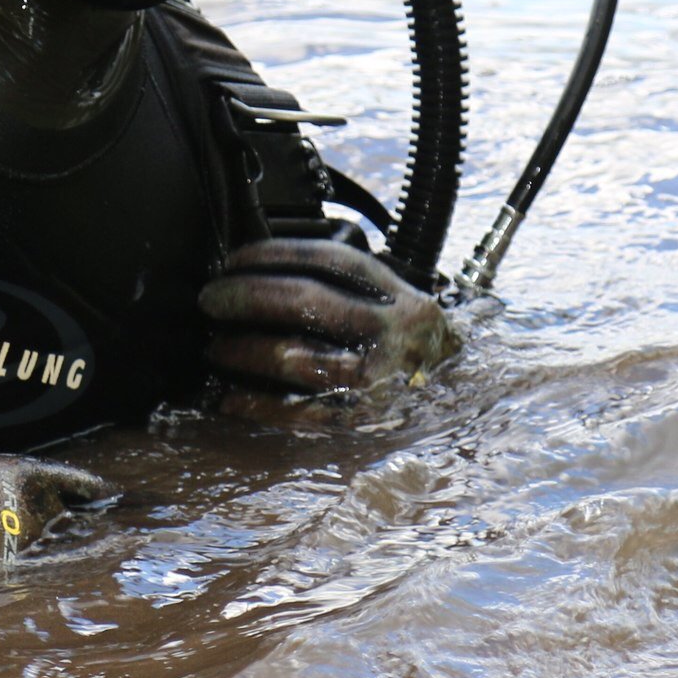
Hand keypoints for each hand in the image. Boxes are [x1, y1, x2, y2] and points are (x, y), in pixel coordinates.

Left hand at [198, 238, 457, 397]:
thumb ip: (351, 290)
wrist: (466, 410)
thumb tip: (264, 276)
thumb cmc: (416, 355)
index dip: (273, 254)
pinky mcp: (362, 423)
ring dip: (241, 349)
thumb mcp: (399, 309)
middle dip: (246, 296)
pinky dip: (254, 403)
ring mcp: (379, 382)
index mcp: (402, 297)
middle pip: (306, 301)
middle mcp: (393, 334)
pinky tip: (226, 397)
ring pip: (293, 356)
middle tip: (211, 298)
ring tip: (214, 346)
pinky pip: (295, 412)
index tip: (234, 260)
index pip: (329, 261)